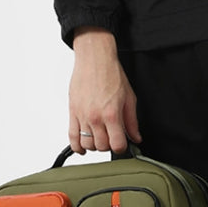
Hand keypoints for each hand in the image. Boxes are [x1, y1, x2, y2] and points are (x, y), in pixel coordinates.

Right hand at [69, 27, 141, 153]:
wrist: (94, 59)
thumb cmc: (111, 74)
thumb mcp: (129, 98)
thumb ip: (132, 121)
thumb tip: (135, 137)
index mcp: (112, 115)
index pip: (116, 145)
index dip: (121, 147)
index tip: (121, 143)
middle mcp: (95, 117)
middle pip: (101, 147)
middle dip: (108, 145)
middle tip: (111, 137)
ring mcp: (82, 116)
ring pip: (87, 144)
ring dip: (94, 145)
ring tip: (99, 137)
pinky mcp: (73, 112)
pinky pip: (72, 137)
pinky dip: (77, 146)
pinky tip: (83, 147)